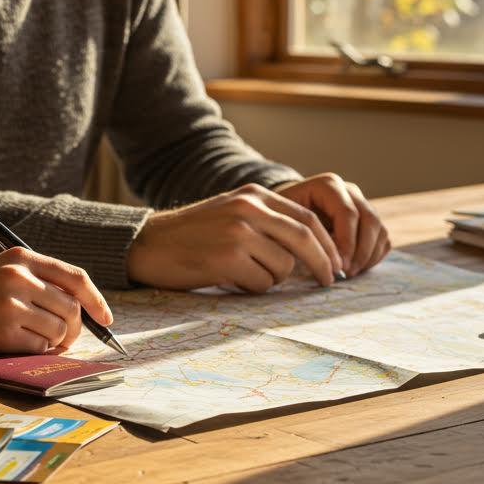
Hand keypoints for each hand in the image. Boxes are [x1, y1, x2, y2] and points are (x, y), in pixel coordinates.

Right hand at [0, 247, 112, 354]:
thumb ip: (31, 280)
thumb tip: (76, 306)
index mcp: (20, 256)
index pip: (76, 278)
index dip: (97, 301)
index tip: (106, 318)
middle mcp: (19, 276)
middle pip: (73, 308)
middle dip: (75, 330)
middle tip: (63, 341)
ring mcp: (12, 304)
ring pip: (59, 331)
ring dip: (54, 344)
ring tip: (34, 343)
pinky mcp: (2, 331)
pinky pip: (38, 348)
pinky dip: (35, 353)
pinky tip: (17, 348)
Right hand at [128, 183, 341, 292]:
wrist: (148, 244)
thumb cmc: (194, 235)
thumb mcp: (233, 212)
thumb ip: (268, 220)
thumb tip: (314, 247)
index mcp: (254, 195)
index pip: (307, 218)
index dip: (328, 244)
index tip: (336, 263)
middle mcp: (249, 208)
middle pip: (305, 239)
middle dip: (323, 264)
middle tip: (329, 281)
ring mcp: (238, 233)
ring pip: (284, 266)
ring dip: (274, 279)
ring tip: (247, 274)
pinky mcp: (226, 258)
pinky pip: (261, 283)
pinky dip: (253, 288)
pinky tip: (231, 280)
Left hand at [274, 173, 390, 275]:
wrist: (285, 214)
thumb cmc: (280, 220)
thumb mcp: (282, 223)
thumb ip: (301, 236)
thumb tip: (326, 262)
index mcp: (328, 186)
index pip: (347, 213)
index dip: (346, 242)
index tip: (338, 267)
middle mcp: (349, 191)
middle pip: (370, 220)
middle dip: (360, 252)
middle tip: (346, 274)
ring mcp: (362, 204)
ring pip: (380, 230)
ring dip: (368, 256)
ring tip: (349, 274)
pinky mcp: (368, 220)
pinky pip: (383, 239)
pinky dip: (374, 256)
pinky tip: (356, 269)